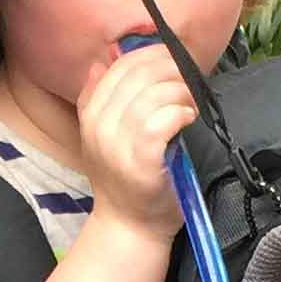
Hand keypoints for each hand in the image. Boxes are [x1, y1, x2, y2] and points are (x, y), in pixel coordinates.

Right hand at [76, 38, 197, 233]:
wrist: (129, 227)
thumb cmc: (125, 180)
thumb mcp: (102, 138)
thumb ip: (97, 100)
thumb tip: (101, 63)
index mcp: (90, 115)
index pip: (119, 66)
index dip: (152, 55)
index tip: (175, 60)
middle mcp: (99, 127)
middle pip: (138, 74)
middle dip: (171, 68)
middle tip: (189, 79)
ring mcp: (118, 144)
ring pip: (153, 94)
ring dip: (180, 91)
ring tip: (190, 103)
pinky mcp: (141, 160)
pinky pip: (162, 119)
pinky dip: (180, 112)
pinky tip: (188, 119)